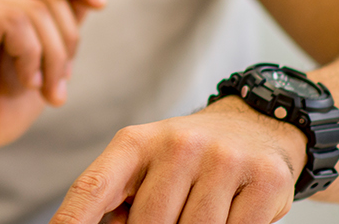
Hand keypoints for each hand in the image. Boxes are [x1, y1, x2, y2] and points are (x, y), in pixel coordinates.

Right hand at [0, 0, 106, 164]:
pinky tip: (22, 81)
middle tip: (58, 82)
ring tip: (41, 88)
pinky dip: (30, 56)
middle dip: (67, 39)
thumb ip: (59, 27)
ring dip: (52, 55)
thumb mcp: (40, 62)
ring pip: (37, 6)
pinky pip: (15, 21)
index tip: (100, 4)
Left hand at [49, 97, 305, 223]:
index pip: (93, 187)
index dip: (72, 220)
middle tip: (172, 217)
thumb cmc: (190, 158)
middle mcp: (179, 143)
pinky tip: (231, 213)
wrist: (258, 125)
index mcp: (135, 142)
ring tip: (199, 211)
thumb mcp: (147, 163)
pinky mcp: (266, 179)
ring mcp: (224, 160)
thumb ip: (118, 196)